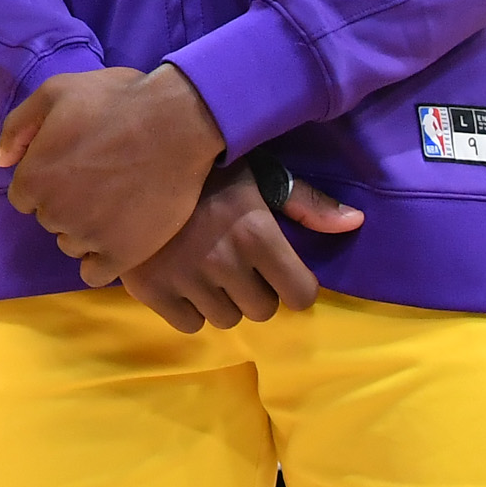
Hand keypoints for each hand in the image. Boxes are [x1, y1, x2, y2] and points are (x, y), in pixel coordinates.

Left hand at [0, 64, 225, 275]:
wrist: (178, 122)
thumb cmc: (116, 100)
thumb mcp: (56, 92)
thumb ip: (18, 126)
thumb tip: (0, 160)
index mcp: (33, 178)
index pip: (24, 196)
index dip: (48, 181)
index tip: (74, 167)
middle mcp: (54, 213)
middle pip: (49, 219)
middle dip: (67, 203)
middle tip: (100, 179)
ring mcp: (88, 236)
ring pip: (71, 245)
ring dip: (85, 230)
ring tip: (116, 203)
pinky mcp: (122, 254)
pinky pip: (94, 274)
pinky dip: (101, 260)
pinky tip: (117, 238)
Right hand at [90, 167, 364, 331]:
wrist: (130, 162)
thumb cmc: (203, 166)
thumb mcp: (258, 173)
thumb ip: (306, 202)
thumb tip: (355, 223)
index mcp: (256, 233)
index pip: (300, 294)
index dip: (293, 284)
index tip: (277, 269)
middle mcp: (224, 261)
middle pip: (262, 310)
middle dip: (255, 290)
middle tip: (235, 262)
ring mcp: (184, 278)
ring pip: (225, 319)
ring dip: (222, 300)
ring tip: (206, 269)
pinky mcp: (150, 289)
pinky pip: (188, 324)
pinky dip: (188, 308)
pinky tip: (181, 278)